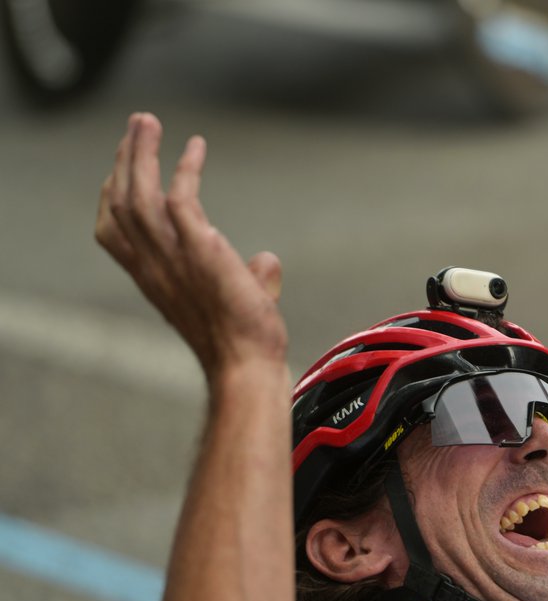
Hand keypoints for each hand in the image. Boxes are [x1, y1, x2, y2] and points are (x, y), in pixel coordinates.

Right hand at [95, 113, 286, 379]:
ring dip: (141, 153)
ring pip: (138, 193)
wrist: (247, 363)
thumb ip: (250, 276)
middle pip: (120, 201)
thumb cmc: (244, 340)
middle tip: (137, 126)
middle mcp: (153, 265)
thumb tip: (267, 261)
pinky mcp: (199, 250)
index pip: (113, 230)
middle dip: (125, 159)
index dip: (112, 195)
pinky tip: (197, 147)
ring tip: (147, 122)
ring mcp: (173, 258)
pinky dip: (185, 168)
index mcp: (152, 278)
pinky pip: (181, 198)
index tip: (121, 167)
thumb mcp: (241, 300)